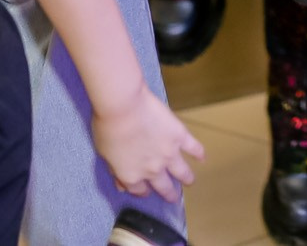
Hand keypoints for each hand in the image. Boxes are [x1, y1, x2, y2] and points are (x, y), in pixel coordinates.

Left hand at [89, 85, 203, 203]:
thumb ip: (115, 171)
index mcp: (132, 175)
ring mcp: (169, 154)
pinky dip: (199, 153)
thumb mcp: (104, 154)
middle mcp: (153, 170)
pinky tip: (202, 158)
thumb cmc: (108, 128)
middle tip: (173, 197)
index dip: (143, 191)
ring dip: (187, 178)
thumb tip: (121, 185)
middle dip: (169, 193)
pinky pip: (194, 148)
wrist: (124, 107)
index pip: (139, 190)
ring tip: (190, 181)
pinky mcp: (180, 137)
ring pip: (182, 172)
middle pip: (163, 186)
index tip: (147, 191)